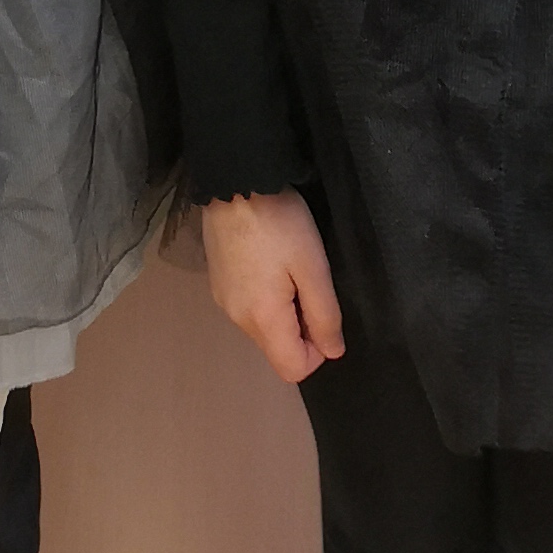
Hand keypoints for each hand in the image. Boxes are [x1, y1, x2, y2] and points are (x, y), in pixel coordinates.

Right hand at [201, 190, 345, 382]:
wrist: (234, 183)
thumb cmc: (279, 224)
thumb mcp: (313, 267)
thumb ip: (325, 315)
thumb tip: (333, 352)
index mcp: (262, 319)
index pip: (292, 369)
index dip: (318, 353)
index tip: (325, 315)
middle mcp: (237, 319)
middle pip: (277, 350)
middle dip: (302, 330)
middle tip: (311, 284)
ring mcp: (223, 301)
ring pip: (264, 329)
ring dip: (285, 312)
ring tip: (291, 269)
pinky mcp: (219, 284)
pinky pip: (250, 308)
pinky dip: (267, 299)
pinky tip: (271, 263)